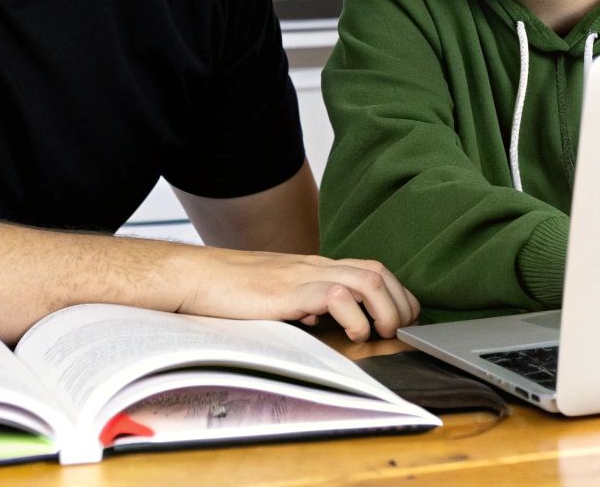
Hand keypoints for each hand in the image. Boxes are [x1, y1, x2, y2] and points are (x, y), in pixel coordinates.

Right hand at [176, 249, 420, 340]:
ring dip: (386, 308)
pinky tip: (352, 333)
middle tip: (401, 330)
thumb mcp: (277, 296)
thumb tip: (319, 317)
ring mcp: (304, 275)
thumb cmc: (231, 290)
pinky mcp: (289, 291)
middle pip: (378, 271)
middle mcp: (316, 266)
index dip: (396, 294)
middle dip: (401, 302)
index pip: (371, 270)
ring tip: (383, 332)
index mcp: (315, 268)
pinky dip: (354, 316)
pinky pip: (335, 294)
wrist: (196, 277)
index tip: (403, 319)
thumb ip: (301, 302)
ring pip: (367, 279)